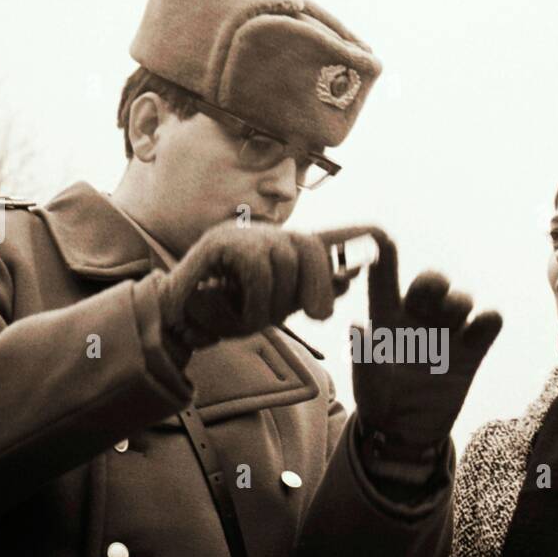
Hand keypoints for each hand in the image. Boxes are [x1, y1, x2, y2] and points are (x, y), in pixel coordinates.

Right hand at [156, 222, 334, 345]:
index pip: (322, 239)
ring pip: (284, 264)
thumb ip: (309, 294)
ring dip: (273, 304)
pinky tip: (237, 314)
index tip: (382, 237)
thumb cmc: (226, 313)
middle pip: (309, 248)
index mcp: (281, 248)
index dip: (351, 236)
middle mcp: (264, 235)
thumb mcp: (276, 307)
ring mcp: (241, 236)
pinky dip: (254, 300)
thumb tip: (350, 278)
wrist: (175, 322)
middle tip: (316, 316)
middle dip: (319, 284)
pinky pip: (257, 271)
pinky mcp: (219, 244)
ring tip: (249, 319)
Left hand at [349, 229, 501, 453]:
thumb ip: (364, 352)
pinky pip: (488, 325)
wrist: (406, 432)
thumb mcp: (367, 378)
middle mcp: (418, 318)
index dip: (384, 257)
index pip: (384, 279)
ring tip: (455, 316)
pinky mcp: (471, 351)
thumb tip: (357, 326)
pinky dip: (489, 320)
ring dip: (460, 301)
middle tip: (433, 291)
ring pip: (461, 300)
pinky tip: (481, 327)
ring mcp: (446, 333)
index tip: (384, 238)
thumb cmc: (378, 399)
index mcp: (387, 317)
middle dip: (434, 281)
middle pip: (431, 284)